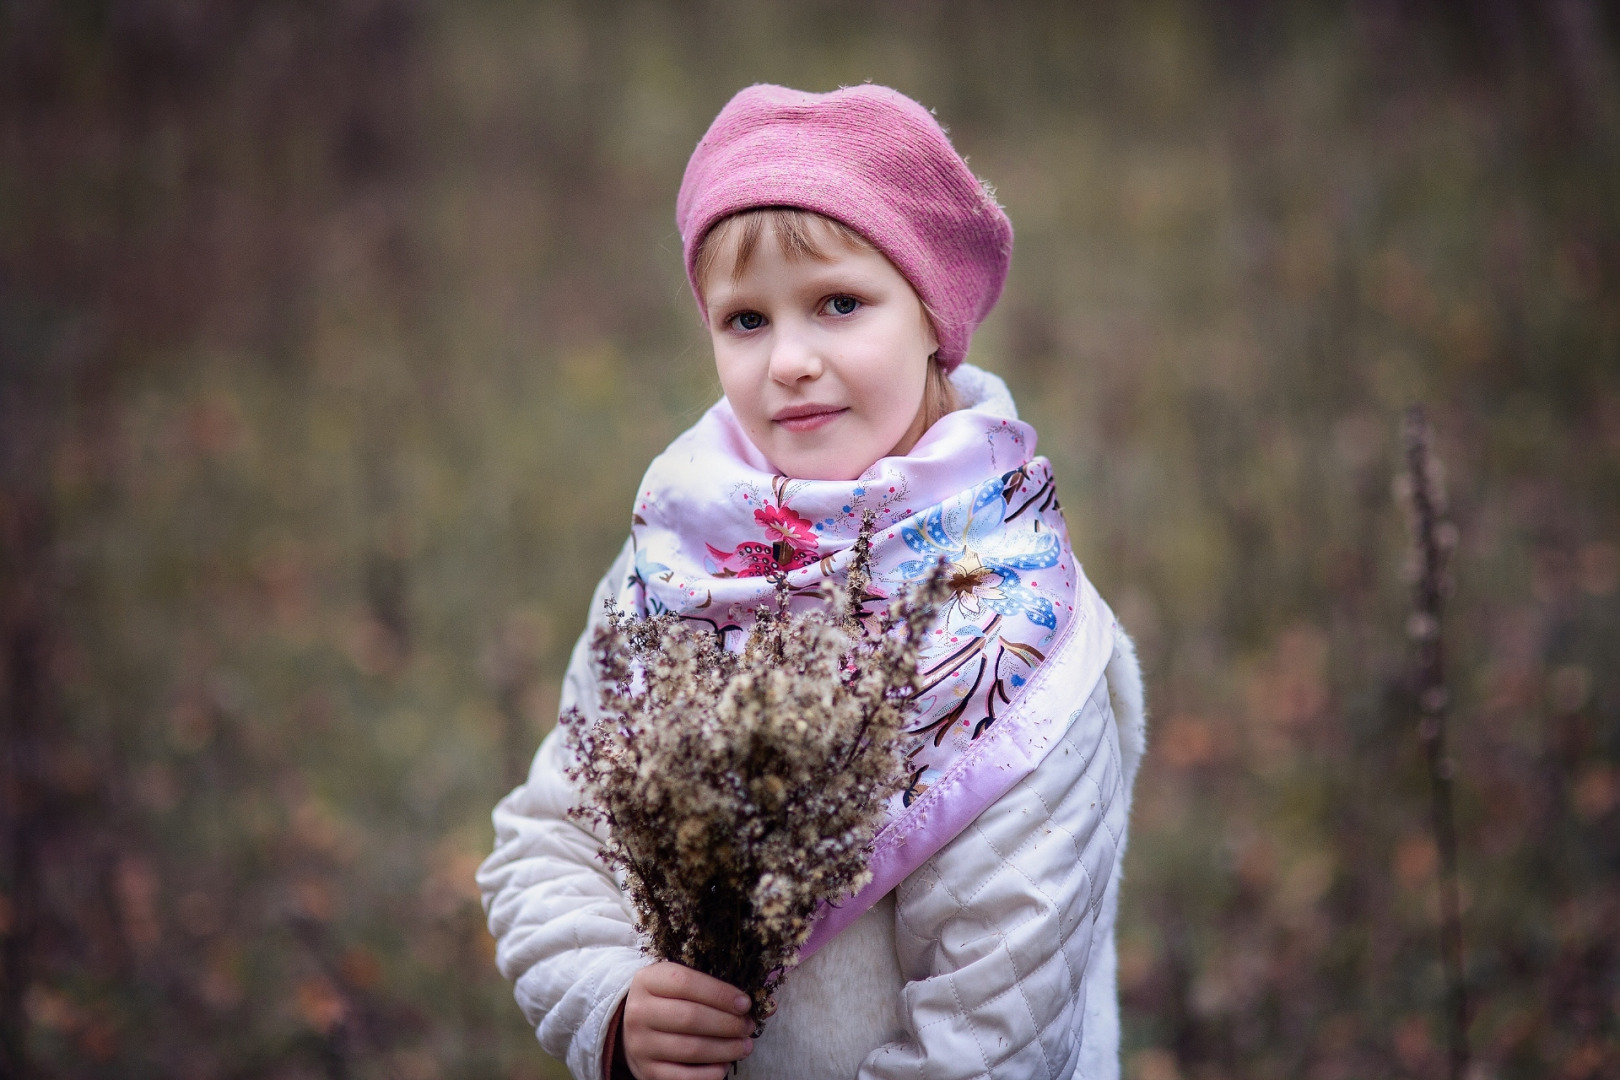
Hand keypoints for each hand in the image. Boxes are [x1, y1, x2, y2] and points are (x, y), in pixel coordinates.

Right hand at [621, 962, 754, 1079]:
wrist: (632, 1030)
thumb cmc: (669, 1001)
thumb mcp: (683, 984)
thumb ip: (718, 989)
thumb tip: (769, 1005)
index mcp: (647, 980)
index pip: (685, 982)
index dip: (720, 993)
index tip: (745, 1004)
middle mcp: (638, 1012)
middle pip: (690, 1017)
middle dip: (727, 1024)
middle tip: (748, 1027)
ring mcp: (640, 1044)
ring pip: (690, 1049)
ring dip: (725, 1049)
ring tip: (745, 1046)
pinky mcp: (646, 1072)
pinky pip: (683, 1077)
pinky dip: (709, 1073)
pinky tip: (724, 1066)